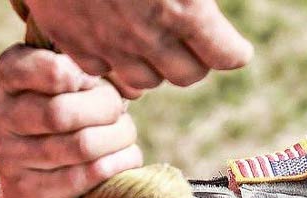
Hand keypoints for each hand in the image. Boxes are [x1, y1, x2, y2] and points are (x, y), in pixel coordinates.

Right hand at [0, 45, 143, 197]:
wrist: (40, 196)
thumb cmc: (73, 127)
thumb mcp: (78, 91)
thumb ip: (99, 77)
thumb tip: (131, 88)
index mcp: (10, 79)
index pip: (38, 67)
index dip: (79, 74)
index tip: (95, 82)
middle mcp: (0, 115)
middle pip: (62, 112)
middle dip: (107, 110)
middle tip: (119, 114)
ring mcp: (10, 157)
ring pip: (82, 145)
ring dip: (119, 138)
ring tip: (124, 137)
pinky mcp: (32, 192)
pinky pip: (92, 173)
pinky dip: (121, 162)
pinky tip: (124, 158)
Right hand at [22, 0, 253, 97]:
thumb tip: (208, 4)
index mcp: (185, 9)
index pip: (227, 56)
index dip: (233, 51)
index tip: (233, 47)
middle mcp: (149, 35)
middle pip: (189, 75)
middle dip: (196, 60)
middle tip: (193, 42)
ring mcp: (108, 42)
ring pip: (147, 80)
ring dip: (156, 65)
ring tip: (154, 41)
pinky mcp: (73, 41)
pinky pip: (103, 70)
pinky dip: (112, 59)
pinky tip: (115, 38)